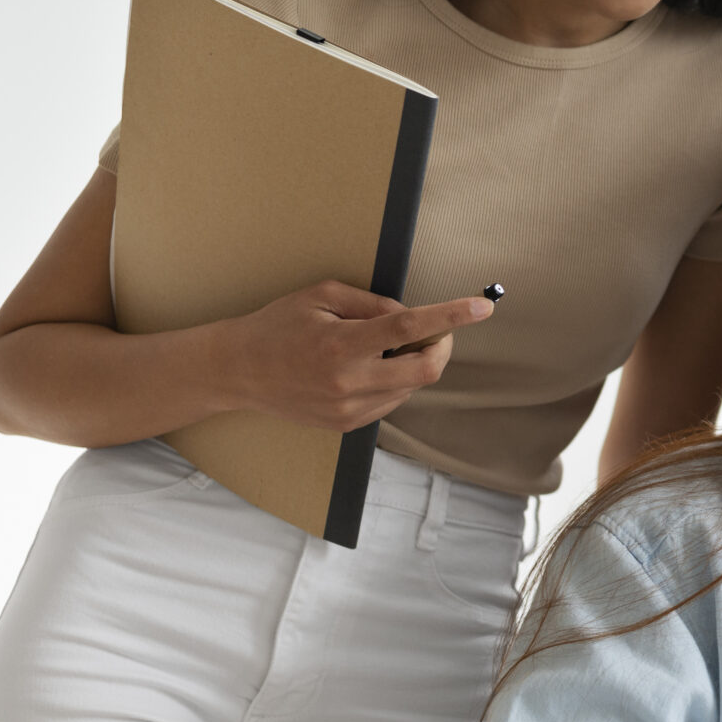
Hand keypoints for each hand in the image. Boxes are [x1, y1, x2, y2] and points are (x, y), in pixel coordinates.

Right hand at [220, 280, 493, 430]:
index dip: (451, 317)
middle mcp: (348, 382)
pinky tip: (368, 366)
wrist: (237, 371)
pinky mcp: (347, 425)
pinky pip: (392, 400)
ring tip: (381, 346)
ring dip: (414, 362)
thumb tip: (412, 315)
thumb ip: (372, 304)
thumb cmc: (279, 325)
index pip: (409, 328)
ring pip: (411, 386)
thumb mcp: (322, 296)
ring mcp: (349, 410)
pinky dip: (395, 380)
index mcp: (341, 345)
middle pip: (425, 369)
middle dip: (442, 346)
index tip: (483, 307)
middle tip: (434, 331)